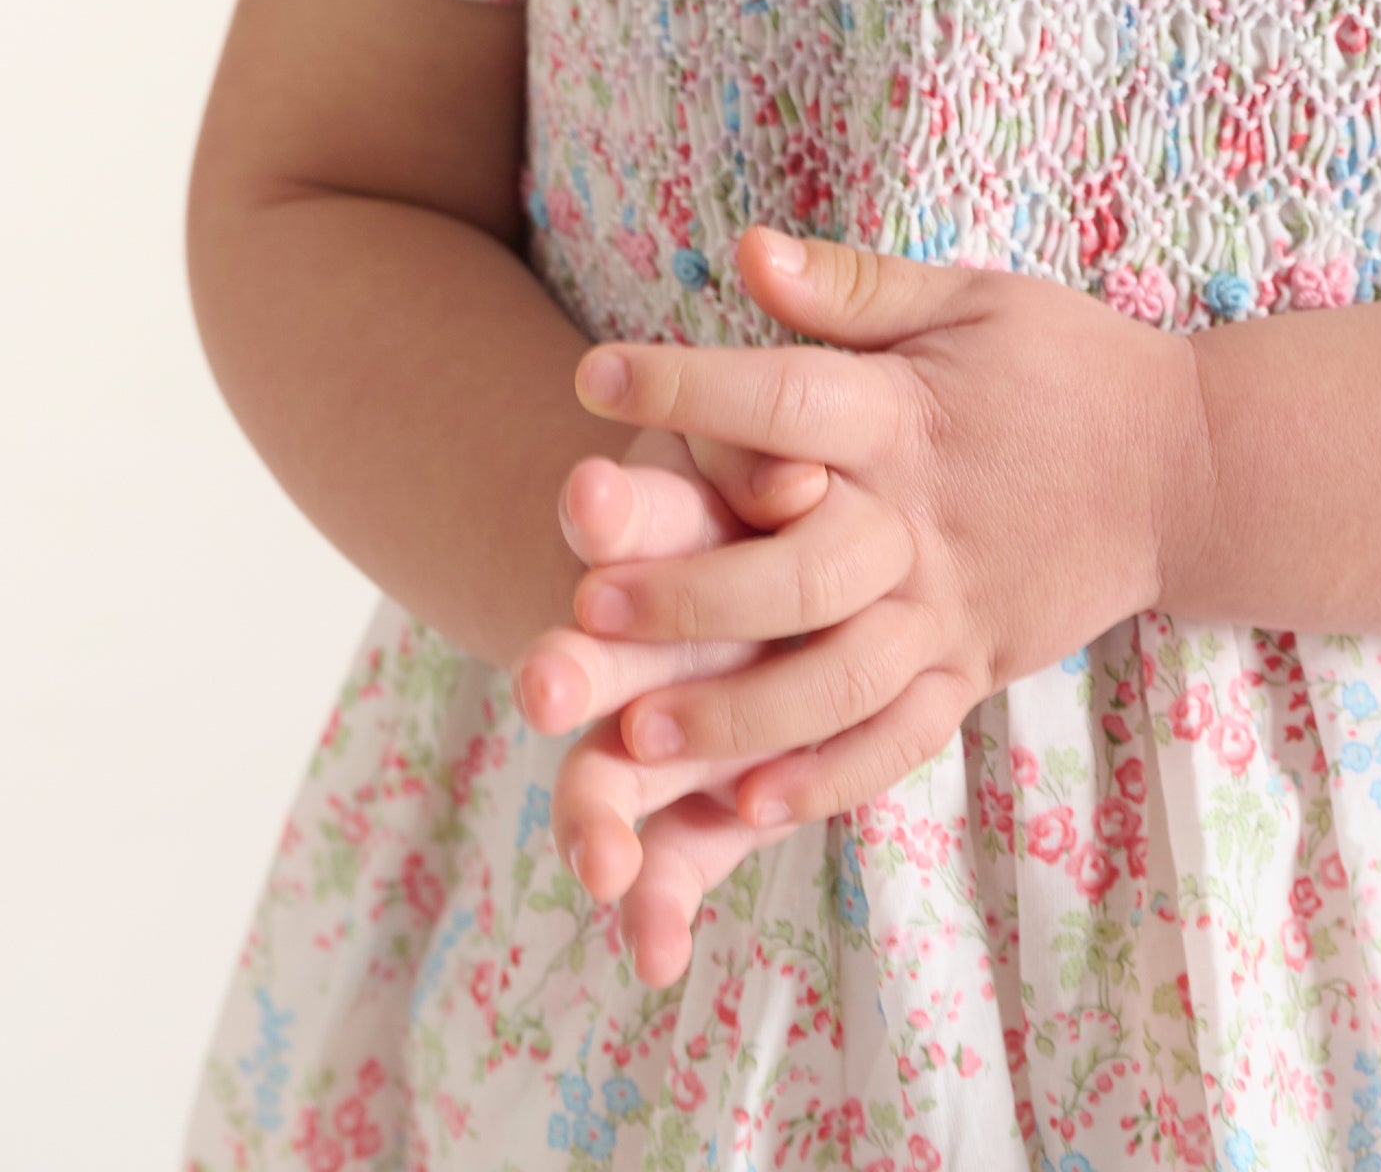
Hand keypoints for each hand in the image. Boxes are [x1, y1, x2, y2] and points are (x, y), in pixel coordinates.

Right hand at [514, 422, 826, 983]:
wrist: (788, 578)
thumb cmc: (766, 495)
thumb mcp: (761, 458)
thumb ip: (768, 462)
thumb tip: (801, 482)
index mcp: (658, 535)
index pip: (620, 517)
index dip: (608, 509)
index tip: (593, 496)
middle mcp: (639, 642)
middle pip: (588, 662)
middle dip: (570, 671)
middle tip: (547, 683)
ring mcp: (665, 732)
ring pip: (610, 780)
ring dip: (601, 821)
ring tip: (605, 869)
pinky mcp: (711, 804)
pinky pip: (677, 862)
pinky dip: (660, 908)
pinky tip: (657, 956)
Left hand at [570, 226, 1204, 829]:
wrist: (1190, 465)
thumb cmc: (1065, 362)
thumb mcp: (968, 298)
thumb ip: (852, 287)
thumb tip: (743, 250)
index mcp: (908, 417)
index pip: (784, 397)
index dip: (687, 385)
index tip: (590, 376)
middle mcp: (924, 525)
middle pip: (797, 570)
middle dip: (689, 594)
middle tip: (586, 607)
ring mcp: (954, 611)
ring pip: (838, 681)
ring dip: (736, 715)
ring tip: (632, 742)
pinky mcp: (975, 668)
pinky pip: (900, 737)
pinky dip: (829, 776)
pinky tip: (749, 807)